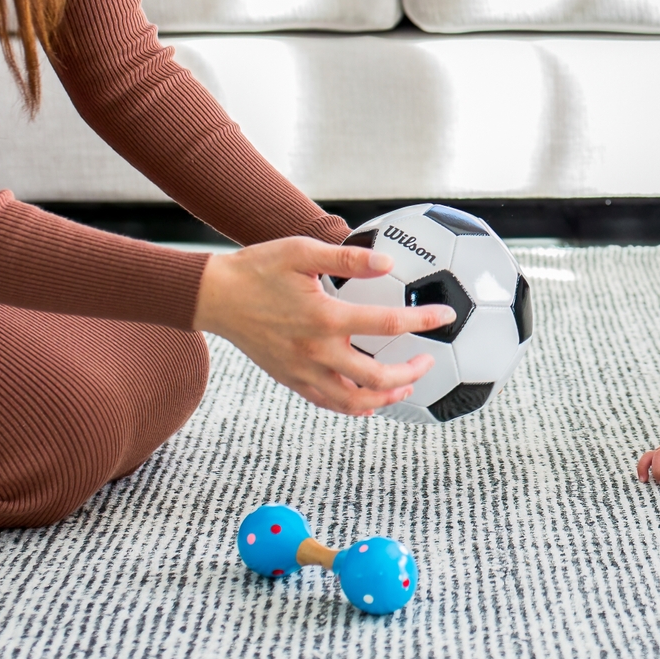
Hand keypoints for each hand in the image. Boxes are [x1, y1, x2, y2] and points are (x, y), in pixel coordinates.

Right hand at [194, 236, 455, 415]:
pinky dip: (353, 407)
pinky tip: (368, 402)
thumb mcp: (302, 252)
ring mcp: (301, 372)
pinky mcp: (290, 379)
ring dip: (385, 398)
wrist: (214, 296)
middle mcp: (315, 352)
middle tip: (430, 360)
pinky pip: (327, 403)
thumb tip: (388, 263)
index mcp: (324, 318)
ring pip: (353, 402)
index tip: (445, 316)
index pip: (387, 324)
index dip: (422, 321)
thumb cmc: (258, 268)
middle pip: (377, 377)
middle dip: (411, 372)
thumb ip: (348, 257)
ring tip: (405, 386)